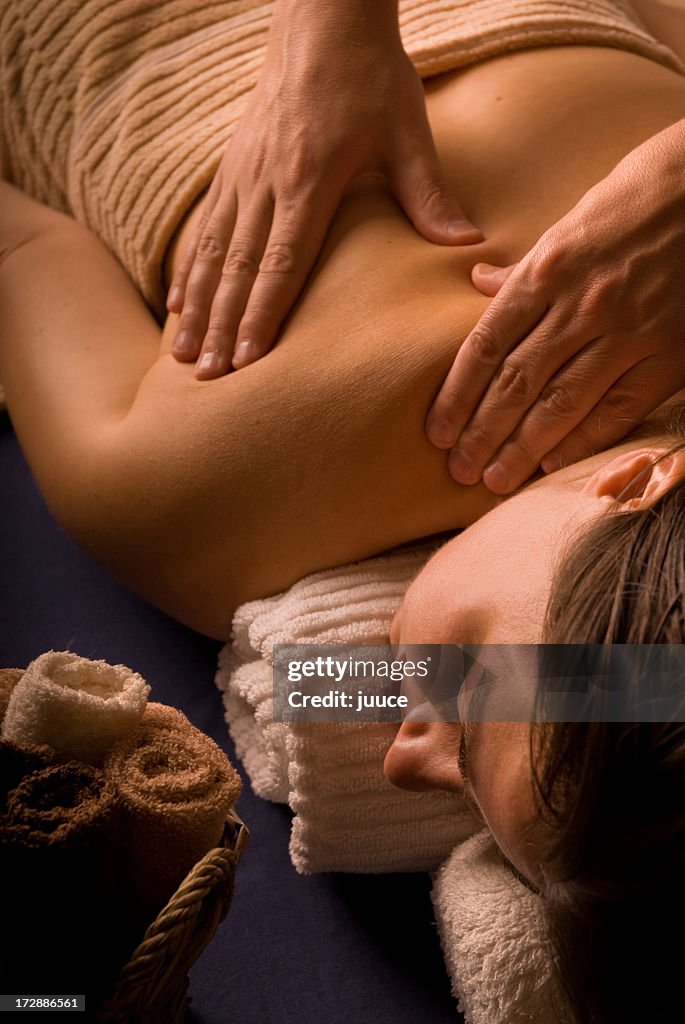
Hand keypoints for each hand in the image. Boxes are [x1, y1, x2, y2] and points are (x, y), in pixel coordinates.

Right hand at [168, 0, 480, 378]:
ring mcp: (242, 175)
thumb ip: (428, 194)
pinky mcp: (231, 167)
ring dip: (197, 308)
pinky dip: (188, 269)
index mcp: (309, 180)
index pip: (281, 263)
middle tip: (210, 378)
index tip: (249, 360)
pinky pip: (203, 228)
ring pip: (212, 254)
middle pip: (239, 270)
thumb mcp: (408, 132)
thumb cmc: (370, 76)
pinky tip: (175, 302)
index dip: (263, 315)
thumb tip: (465, 246)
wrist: (322, 19)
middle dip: (222, 328)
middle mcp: (266, 182)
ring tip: (183, 355)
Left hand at [426, 118, 684, 493]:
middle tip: (457, 471)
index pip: (485, 345)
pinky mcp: (670, 351)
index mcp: (548, 268)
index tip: (437, 431)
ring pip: (561, 403)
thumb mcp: (572, 218)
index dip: (456, 395)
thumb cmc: (640, 194)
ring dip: (523, 448)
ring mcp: (628, 330)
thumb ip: (527, 265)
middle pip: (515, 382)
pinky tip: (554, 464)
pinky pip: (619, 408)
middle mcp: (581, 304)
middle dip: (481, 433)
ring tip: (495, 481)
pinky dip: (584, 439)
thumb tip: (481, 283)